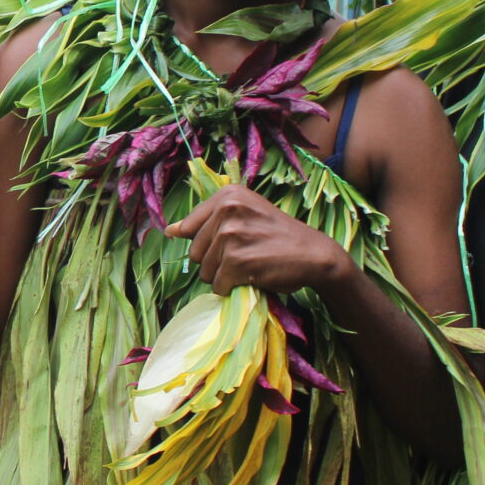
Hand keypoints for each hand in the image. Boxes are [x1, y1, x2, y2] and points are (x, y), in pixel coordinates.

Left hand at [165, 185, 351, 295]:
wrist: (314, 254)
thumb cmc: (278, 236)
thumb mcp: (245, 214)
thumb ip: (209, 220)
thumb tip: (169, 231)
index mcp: (227, 195)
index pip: (188, 227)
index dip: (204, 243)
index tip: (227, 244)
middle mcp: (227, 210)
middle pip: (195, 252)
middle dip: (214, 261)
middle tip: (243, 256)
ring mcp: (231, 236)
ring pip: (205, 271)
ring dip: (224, 276)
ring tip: (249, 266)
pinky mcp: (237, 261)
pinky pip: (218, 285)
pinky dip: (231, 288)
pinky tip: (251, 277)